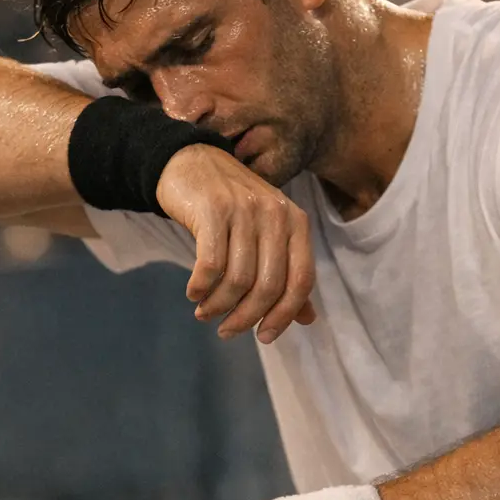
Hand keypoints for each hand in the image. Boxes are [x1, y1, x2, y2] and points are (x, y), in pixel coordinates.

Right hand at [156, 145, 317, 342]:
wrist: (192, 162)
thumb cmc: (232, 207)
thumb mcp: (267, 235)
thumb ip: (288, 273)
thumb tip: (308, 319)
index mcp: (296, 222)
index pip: (301, 281)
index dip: (284, 316)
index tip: (264, 337)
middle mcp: (276, 214)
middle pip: (268, 286)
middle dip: (245, 318)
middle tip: (226, 331)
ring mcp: (244, 209)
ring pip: (238, 279)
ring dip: (218, 306)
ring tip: (205, 313)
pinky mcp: (213, 208)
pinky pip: (210, 264)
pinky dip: (200, 287)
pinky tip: (193, 292)